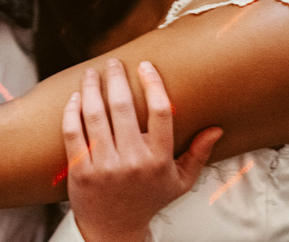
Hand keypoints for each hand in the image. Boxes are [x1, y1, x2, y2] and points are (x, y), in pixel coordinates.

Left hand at [63, 60, 222, 241]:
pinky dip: (72, 111)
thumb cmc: (148, 200)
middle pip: (123, 107)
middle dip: (116, 78)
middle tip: (113, 63)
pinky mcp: (80, 171)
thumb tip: (216, 128)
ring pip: (95, 115)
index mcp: (159, 159)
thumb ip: (198, 154)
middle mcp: (132, 161)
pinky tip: (75, 97)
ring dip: (92, 88)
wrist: (115, 230)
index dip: (153, 84)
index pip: (161, 111)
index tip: (145, 66)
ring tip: (92, 74)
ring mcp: (104, 166)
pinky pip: (73, 133)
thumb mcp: (180, 182)